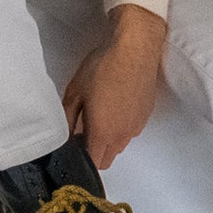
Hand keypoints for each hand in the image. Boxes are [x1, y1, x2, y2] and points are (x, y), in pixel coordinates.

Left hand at [62, 4, 167, 168]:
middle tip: (81, 129)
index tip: (71, 143)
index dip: (80, 157)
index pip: (93, 163)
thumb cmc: (102, 68)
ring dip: (107, 140)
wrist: (134, 49)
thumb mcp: (75, 91)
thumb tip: (66, 136)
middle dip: (93, 152)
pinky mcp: (146, 115)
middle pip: (107, 158)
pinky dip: (120, 127)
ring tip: (97, 114)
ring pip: (119, 145)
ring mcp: (137, 126)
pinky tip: (113, 105)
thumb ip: (68, 119)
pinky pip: (130, 131)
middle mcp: (123, 136)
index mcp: (103, 133)